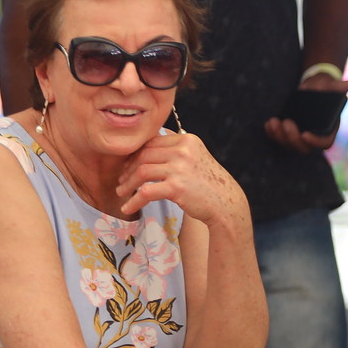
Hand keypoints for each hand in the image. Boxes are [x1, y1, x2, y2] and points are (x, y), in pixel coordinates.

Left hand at [116, 132, 248, 223]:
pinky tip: (128, 207)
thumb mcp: (196, 157)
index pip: (152, 143)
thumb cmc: (208, 182)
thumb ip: (176, 149)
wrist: (226, 202)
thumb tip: (148, 144)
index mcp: (187, 140)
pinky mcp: (177, 187)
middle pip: (143, 155)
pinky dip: (134, 201)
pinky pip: (146, 192)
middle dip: (128, 169)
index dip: (135, 154)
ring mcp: (180, 168)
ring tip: (122, 193)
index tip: (128, 166)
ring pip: (141, 172)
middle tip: (122, 180)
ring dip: (127, 184)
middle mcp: (184, 151)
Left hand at [264, 71, 347, 153]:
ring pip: (289, 145)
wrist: (311, 87)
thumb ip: (337, 86)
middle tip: (287, 122)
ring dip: (279, 136)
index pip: (324, 143)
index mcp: (329, 128)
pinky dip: (272, 134)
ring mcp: (301, 135)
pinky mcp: (289, 132)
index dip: (315, 142)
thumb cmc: (323, 87)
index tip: (304, 134)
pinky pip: (279, 139)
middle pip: (304, 148)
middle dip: (292, 138)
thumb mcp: (330, 84)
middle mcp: (315, 135)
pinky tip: (269, 122)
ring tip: (274, 121)